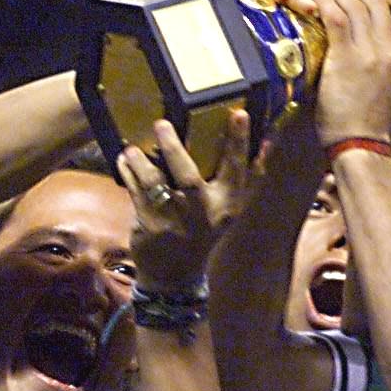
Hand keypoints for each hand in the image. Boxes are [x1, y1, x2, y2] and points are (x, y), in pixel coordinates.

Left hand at [117, 113, 253, 289]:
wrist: (175, 277)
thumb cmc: (201, 234)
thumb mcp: (225, 212)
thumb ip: (242, 179)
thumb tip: (266, 142)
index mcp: (227, 207)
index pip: (237, 170)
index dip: (239, 142)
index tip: (239, 114)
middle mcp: (203, 214)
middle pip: (188, 176)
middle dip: (174, 148)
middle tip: (162, 124)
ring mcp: (174, 221)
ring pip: (155, 182)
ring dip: (142, 162)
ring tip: (133, 148)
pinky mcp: (150, 226)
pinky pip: (136, 192)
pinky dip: (128, 173)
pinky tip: (124, 160)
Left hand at [306, 0, 390, 146]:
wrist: (363, 146)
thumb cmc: (370, 121)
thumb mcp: (386, 87)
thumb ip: (383, 62)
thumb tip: (366, 45)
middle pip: (379, 1)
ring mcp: (369, 52)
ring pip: (356, 4)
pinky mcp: (346, 58)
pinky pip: (335, 18)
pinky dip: (324, 1)